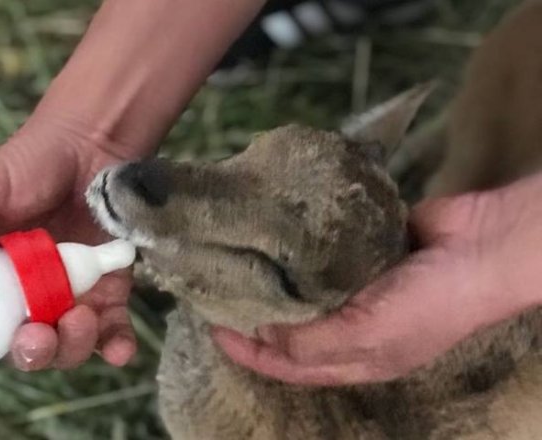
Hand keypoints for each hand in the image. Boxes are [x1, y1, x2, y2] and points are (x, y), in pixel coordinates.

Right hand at [0, 116, 143, 398]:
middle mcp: (25, 299)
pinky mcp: (109, 293)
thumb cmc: (32, 161)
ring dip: (71, 347)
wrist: (92, 142)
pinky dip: (116, 346)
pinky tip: (118, 347)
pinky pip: (113, 334)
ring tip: (80, 317)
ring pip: (67, 348)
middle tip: (33, 338)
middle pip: (21, 349)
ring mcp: (68, 298)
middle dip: (30, 355)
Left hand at [212, 175, 541, 385]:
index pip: (289, 364)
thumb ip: (313, 341)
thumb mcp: (369, 335)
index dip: (251, 352)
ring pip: (304, 290)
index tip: (213, 329)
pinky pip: (322, 253)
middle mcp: (354, 326)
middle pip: (292, 328)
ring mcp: (360, 286)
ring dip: (273, 280)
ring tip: (236, 264)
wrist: (483, 248)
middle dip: (254, 317)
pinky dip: (298, 248)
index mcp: (356, 358)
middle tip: (216, 293)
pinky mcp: (364, 249)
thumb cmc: (430, 303)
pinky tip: (270, 236)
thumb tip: (262, 337)